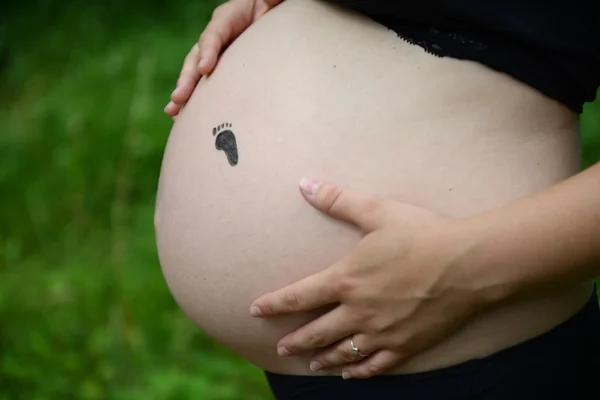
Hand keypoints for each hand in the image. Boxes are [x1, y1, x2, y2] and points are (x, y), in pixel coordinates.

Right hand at [165, 0, 283, 116]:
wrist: (268, 15)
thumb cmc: (272, 5)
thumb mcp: (271, 0)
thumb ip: (269, 1)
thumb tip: (269, 4)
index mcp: (228, 17)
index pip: (215, 34)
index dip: (208, 50)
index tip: (204, 69)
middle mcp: (216, 36)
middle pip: (197, 56)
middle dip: (188, 78)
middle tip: (180, 97)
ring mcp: (215, 53)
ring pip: (194, 73)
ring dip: (184, 93)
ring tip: (173, 111)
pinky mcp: (219, 69)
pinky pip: (203, 85)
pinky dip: (193, 102)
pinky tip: (182, 119)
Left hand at [250, 179, 491, 378]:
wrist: (469, 264)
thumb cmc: (422, 234)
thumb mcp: (376, 211)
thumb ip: (337, 200)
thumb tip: (304, 183)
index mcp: (346, 280)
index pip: (298, 296)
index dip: (274, 304)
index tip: (255, 310)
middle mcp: (358, 312)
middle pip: (316, 333)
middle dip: (294, 341)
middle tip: (280, 348)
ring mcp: (382, 333)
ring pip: (342, 353)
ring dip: (322, 359)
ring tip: (310, 364)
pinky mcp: (407, 345)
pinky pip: (376, 366)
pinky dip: (359, 371)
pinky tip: (350, 373)